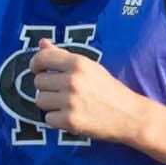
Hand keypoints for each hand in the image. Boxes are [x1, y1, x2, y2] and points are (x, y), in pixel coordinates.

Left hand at [31, 40, 146, 143]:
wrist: (130, 116)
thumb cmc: (109, 90)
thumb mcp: (90, 68)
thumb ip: (63, 56)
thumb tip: (42, 43)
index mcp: (78, 64)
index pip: (42, 58)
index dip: (36, 64)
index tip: (38, 70)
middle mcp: (72, 80)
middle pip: (38, 82)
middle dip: (47, 88)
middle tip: (63, 93)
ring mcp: (70, 101)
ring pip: (40, 100)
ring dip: (50, 104)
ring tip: (67, 105)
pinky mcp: (70, 121)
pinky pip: (48, 119)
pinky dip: (57, 120)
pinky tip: (71, 117)